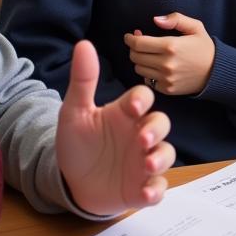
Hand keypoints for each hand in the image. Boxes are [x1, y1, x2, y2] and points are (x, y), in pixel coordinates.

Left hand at [56, 40, 175, 214]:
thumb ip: (83, 80)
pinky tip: (144, 192)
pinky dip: (155, 190)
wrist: (70, 183)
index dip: (142, 100)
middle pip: (161, 123)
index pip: (143, 97)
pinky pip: (158, 188)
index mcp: (125, 114)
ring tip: (146, 166)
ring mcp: (143, 161)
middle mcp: (139, 134)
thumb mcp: (74, 113)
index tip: (133, 107)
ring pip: (166, 154)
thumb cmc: (77, 144)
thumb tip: (83, 44)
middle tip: (142, 140)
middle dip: (156, 130)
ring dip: (161, 158)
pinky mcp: (141, 187)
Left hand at [124, 13, 215, 95]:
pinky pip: (147, 81)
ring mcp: (165, 78)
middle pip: (135, 56)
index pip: (138, 43)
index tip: (130, 36)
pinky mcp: (166, 89)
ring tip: (149, 55)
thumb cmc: (204, 48)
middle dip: (134, 48)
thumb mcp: (196, 27)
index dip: (130, 39)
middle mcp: (166, 63)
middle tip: (139, 44)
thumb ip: (176, 19)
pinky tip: (156, 67)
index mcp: (171, 46)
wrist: (216, 72)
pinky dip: (148, 73)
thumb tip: (156, 19)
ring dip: (140, 60)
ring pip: (139, 68)